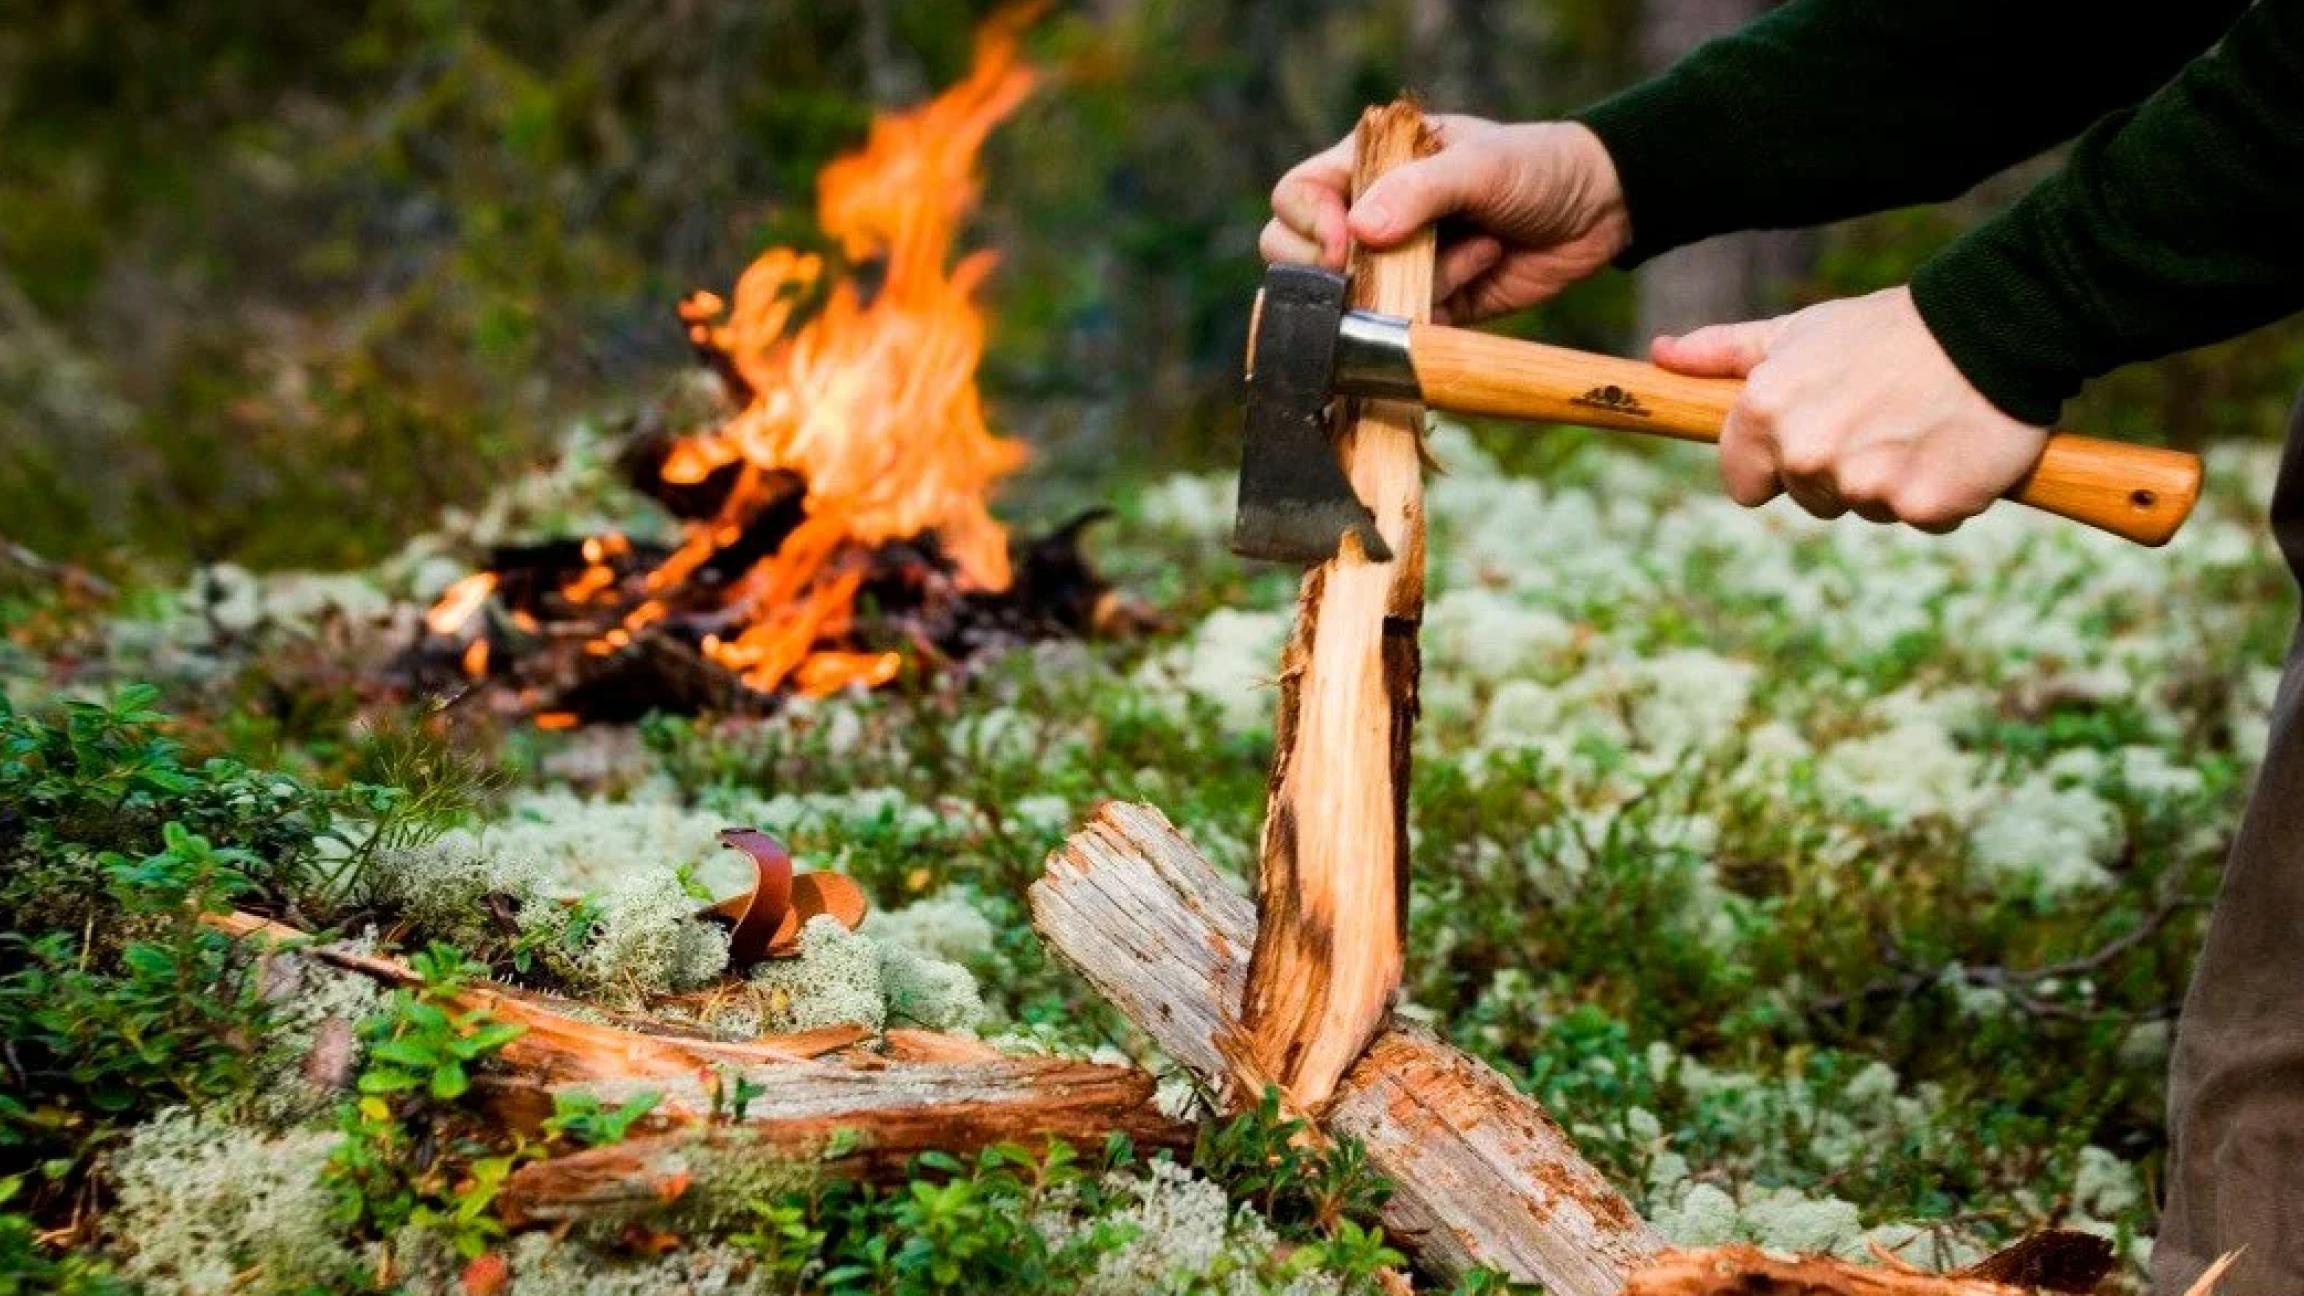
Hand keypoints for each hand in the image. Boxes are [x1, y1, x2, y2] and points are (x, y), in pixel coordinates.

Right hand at [1260, 116, 1631, 321]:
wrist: (1601, 209)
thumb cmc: (1537, 167)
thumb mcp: (1478, 166)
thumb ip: (1417, 192)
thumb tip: (1357, 233)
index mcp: (1369, 165)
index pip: (1297, 196)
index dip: (1308, 225)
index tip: (1346, 246)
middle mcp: (1371, 216)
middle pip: (1300, 256)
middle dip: (1344, 271)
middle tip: (1398, 262)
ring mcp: (1396, 265)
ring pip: (1356, 301)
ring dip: (1419, 282)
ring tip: (1479, 248)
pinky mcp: (1426, 305)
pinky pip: (1402, 326)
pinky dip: (1440, 307)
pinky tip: (1486, 267)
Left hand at [1650, 286, 2049, 532]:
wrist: (1995, 323)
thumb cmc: (1887, 328)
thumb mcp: (1798, 331)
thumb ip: (1724, 353)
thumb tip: (1661, 354)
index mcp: (1764, 413)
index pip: (1743, 484)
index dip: (1777, 463)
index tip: (1817, 430)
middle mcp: (1806, 453)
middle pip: (1807, 499)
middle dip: (1840, 469)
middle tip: (1881, 415)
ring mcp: (1865, 484)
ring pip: (1865, 509)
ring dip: (1891, 479)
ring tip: (1918, 424)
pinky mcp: (1924, 505)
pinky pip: (1922, 518)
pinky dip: (1940, 492)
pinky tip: (1952, 445)